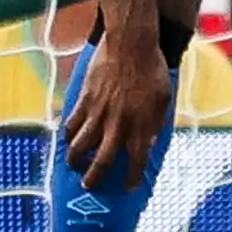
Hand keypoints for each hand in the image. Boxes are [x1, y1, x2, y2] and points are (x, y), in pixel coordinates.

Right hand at [62, 28, 175, 191]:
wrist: (130, 44)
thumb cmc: (152, 70)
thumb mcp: (163, 99)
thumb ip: (155, 123)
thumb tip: (149, 142)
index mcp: (140, 126)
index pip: (136, 161)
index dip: (131, 178)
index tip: (128, 187)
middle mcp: (118, 125)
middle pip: (102, 161)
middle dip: (94, 178)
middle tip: (89, 186)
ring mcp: (99, 113)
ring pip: (80, 146)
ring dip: (75, 160)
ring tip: (74, 165)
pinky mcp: (85, 100)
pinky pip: (71, 124)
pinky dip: (68, 135)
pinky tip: (68, 139)